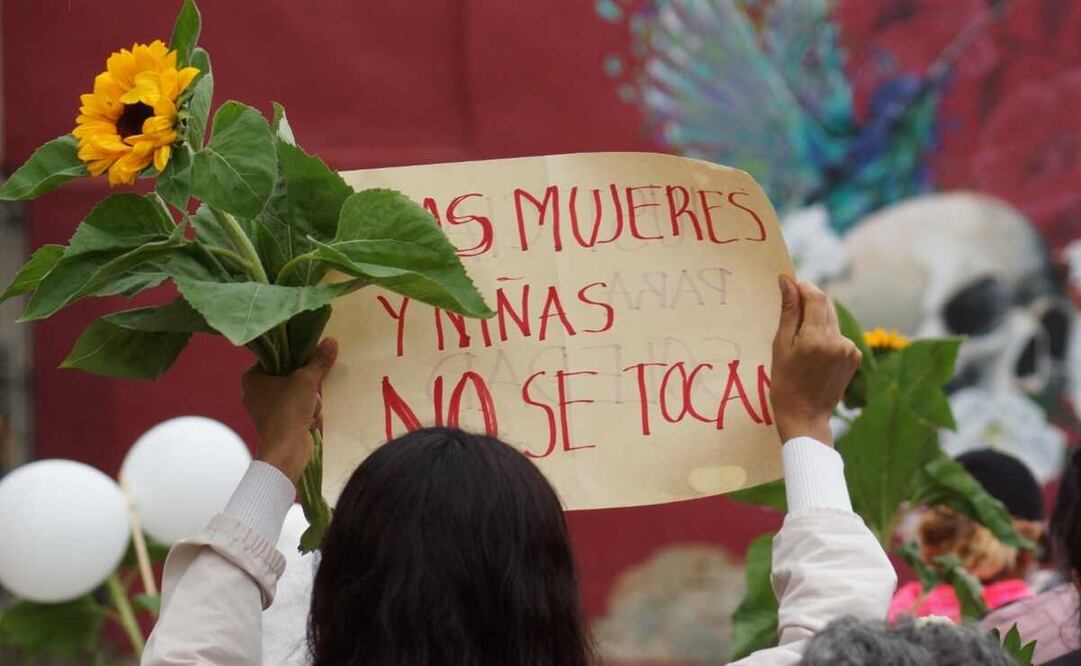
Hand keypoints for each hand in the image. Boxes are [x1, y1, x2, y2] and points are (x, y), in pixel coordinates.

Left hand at [242, 338, 337, 484]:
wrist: (287, 449)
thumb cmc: (289, 409)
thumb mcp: (307, 379)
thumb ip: (319, 360)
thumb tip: (331, 340)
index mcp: (251, 377)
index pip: (276, 359)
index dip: (295, 359)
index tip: (309, 363)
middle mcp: (255, 393)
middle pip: (290, 377)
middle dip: (307, 387)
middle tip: (310, 391)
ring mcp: (267, 410)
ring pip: (297, 395)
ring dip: (310, 402)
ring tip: (310, 410)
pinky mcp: (278, 424)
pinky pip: (298, 411)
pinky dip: (307, 415)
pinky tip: (310, 422)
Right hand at [770, 276, 860, 445]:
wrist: (805, 417)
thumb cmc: (785, 384)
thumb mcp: (781, 346)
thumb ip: (788, 312)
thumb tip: (787, 281)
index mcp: (817, 338)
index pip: (816, 297)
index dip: (803, 287)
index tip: (789, 284)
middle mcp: (838, 341)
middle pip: (826, 306)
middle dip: (809, 301)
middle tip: (791, 308)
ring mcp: (850, 350)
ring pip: (832, 320)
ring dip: (817, 320)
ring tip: (800, 340)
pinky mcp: (855, 358)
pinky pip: (839, 336)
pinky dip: (826, 336)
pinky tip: (814, 353)